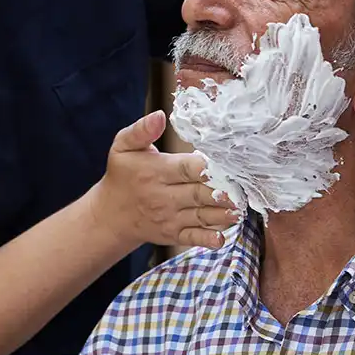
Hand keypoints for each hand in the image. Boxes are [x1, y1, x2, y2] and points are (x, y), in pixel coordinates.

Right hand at [88, 111, 234, 250]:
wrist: (111, 215)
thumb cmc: (122, 175)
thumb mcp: (122, 147)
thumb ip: (141, 130)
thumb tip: (159, 115)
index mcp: (155, 171)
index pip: (187, 168)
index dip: (209, 167)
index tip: (228, 163)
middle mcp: (163, 196)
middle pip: (199, 193)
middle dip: (223, 192)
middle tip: (243, 188)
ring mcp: (169, 218)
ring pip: (201, 216)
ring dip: (223, 215)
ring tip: (240, 210)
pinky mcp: (173, 234)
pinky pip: (193, 238)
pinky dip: (209, 239)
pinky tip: (223, 236)